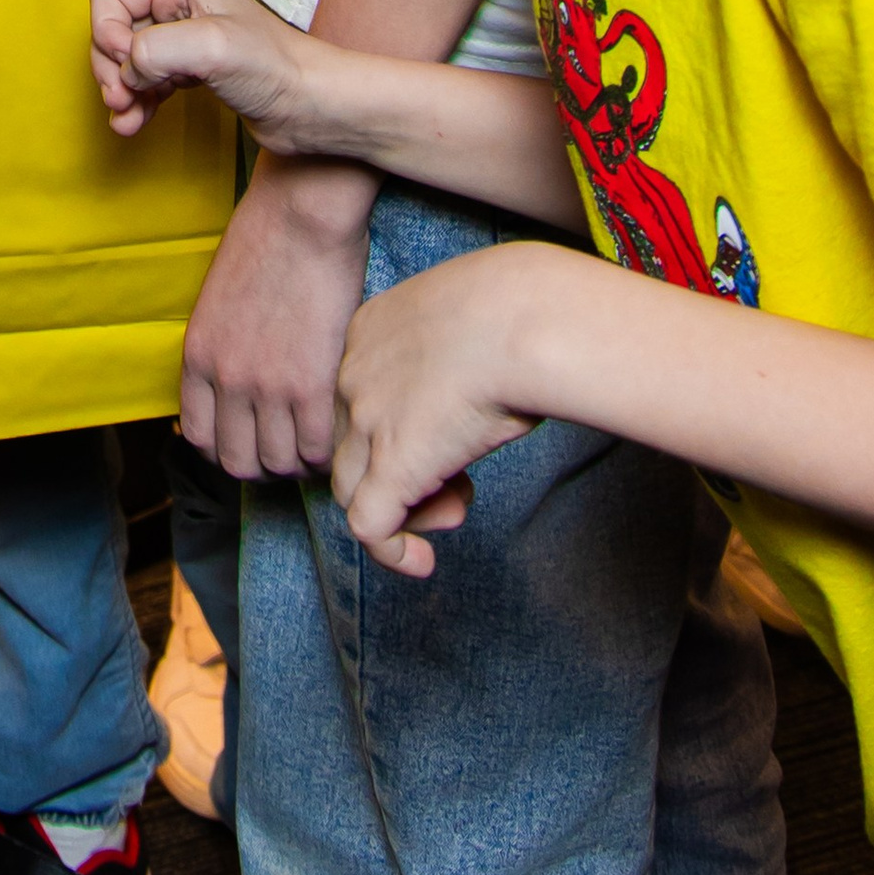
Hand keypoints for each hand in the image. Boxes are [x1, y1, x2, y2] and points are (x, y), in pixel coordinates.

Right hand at [89, 0, 317, 143]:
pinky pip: (141, 81)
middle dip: (109, 67)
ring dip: (118, 90)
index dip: (108, 34)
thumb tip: (127, 71)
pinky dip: (132, 102)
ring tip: (126, 118)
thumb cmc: (276, 68)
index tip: (131, 67)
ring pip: (122, 59)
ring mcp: (179, 36)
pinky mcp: (185, 68)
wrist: (312, 108)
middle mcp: (174, 0)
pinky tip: (133, 122)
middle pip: (110, 28)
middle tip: (121, 99)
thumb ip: (155, 49)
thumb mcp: (211, 47)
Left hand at [179, 151, 378, 477]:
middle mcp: (225, 378)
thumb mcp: (220, 301)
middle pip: (236, 462)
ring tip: (318, 446)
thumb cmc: (268, 242)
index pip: (199, 438)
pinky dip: (327, 455)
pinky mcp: (310, 384)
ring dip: (299, 465)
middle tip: (291, 451)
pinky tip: (338, 435)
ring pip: (277, 465)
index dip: (227, 450)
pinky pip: (316, 450)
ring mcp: (266, 386)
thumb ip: (223, 349)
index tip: (252, 444)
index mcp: (198, 355)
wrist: (303, 213)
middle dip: (264, 466)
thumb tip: (235, 390)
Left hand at [331, 242, 545, 576]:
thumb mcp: (465, 321)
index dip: (396, 430)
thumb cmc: (518, 312)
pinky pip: (368, 526)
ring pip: (351, 490)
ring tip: (456, 509)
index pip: (356, 398)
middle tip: (458, 484)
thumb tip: (468, 394)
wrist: (526, 320)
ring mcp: (365, 421)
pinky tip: (422, 562)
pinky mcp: (391, 466)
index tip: (449, 431)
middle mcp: (352, 374)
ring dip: (405, 512)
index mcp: (367, 331)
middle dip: (397, 474)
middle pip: (348, 446)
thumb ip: (449, 357)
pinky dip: (391, 552)